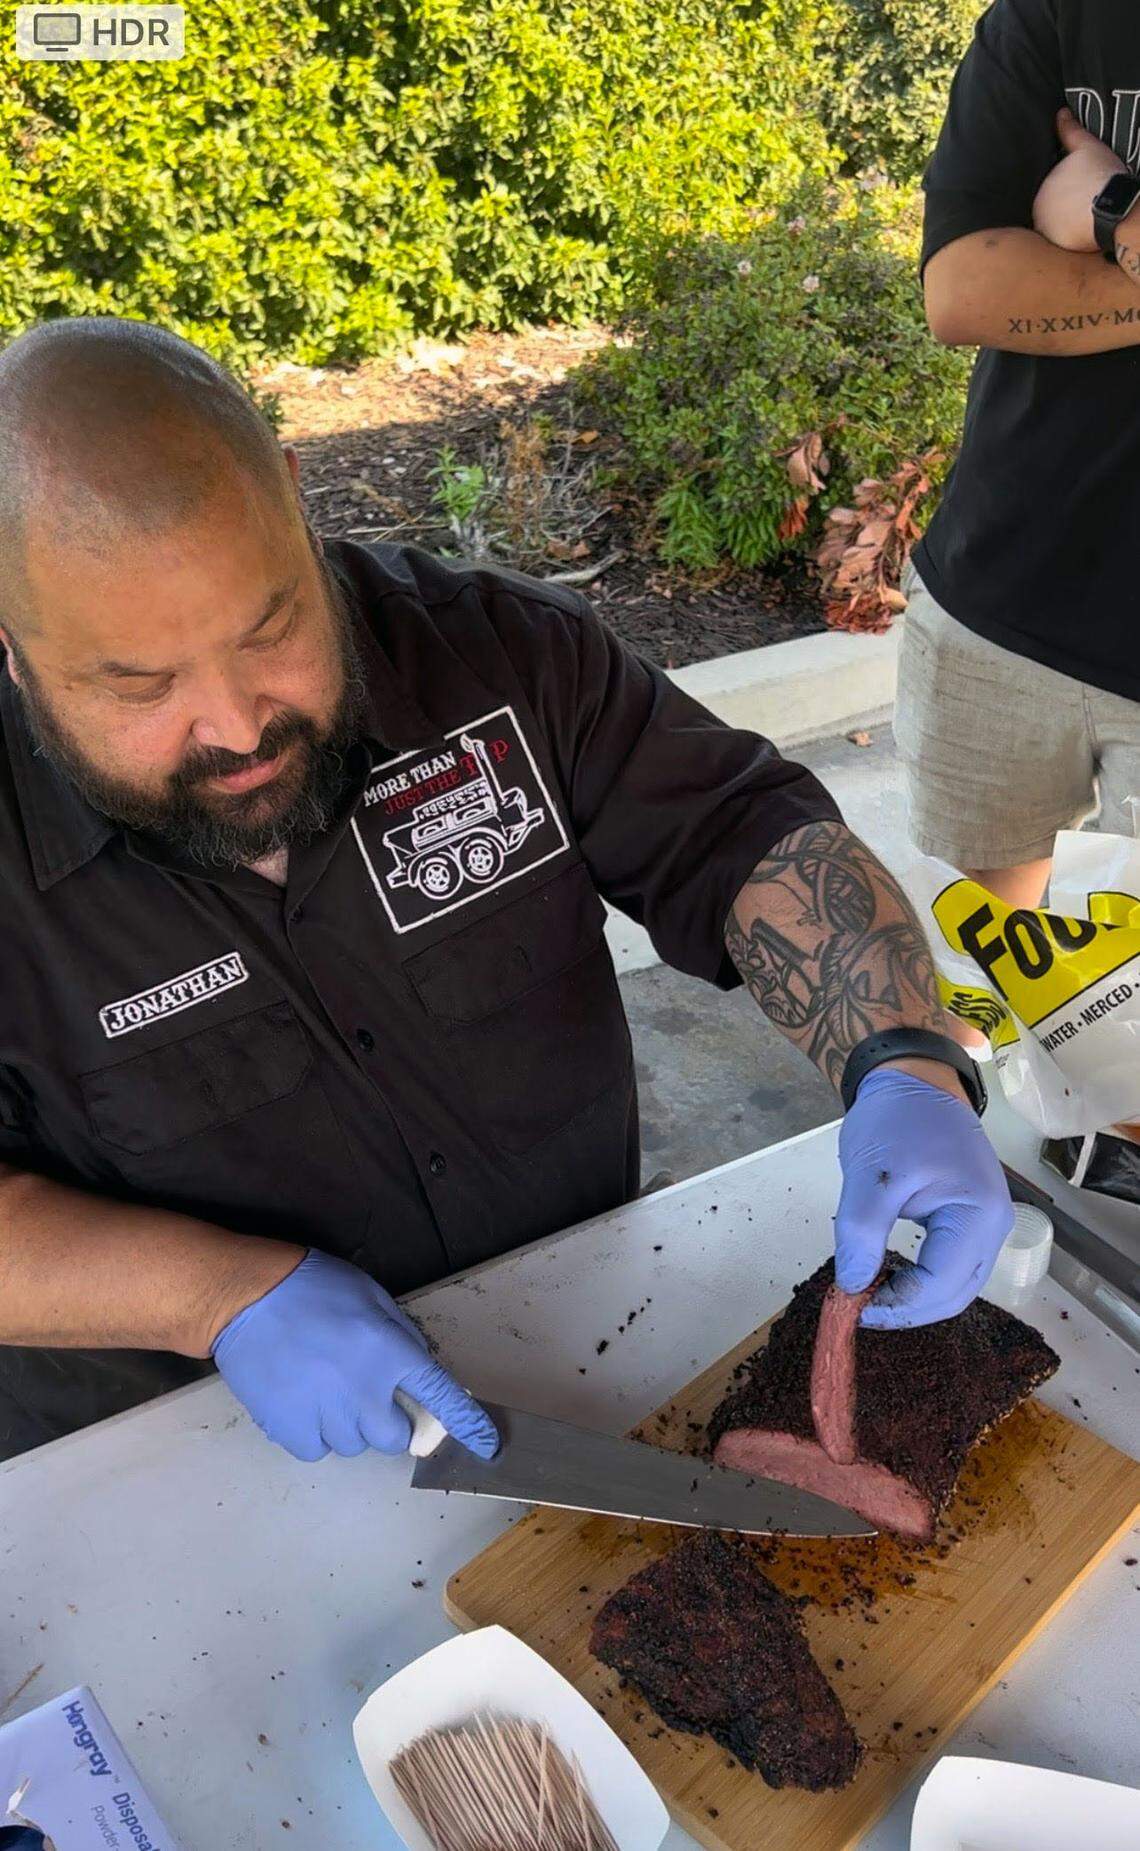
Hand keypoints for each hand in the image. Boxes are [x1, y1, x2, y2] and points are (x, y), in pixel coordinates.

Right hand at [211, 1249, 499, 1462]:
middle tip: (364, 1393)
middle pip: (394, 1437)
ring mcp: (325, 1413)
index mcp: (389, 1351)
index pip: (440, 1395)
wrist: (244, 1297)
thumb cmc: (311, 1287)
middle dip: (388, 1422)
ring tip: (322, 1387)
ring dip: (347, 1425)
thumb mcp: (370, 1295)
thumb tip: (418, 1367)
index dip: (467, 1424)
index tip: (487, 1445)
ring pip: (354, 1444)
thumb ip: (400, 1334)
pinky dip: (314, 1433)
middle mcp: (363, 1389)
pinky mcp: (289, 1428)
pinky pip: (317, 1450)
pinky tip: (301, 1402)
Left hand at [834, 1068, 1012, 1329]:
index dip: (897, 1305)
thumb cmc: (896, 1119)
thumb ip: (861, 1233)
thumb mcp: (869, 1175)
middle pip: (954, 1293)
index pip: (940, 1285)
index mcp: (978, 1214)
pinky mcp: (972, 1218)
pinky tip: (889, 1274)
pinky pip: (952, 1264)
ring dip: (914, 1297)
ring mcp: (988, 1223)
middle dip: (906, 1308)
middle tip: (856, 1306)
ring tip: (869, 1291)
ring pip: (955, 1284)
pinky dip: (921, 1278)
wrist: (914, 1078)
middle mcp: (995, 1226)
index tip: (852, 1306)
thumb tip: (853, 1286)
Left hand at [1033, 107, 1123, 251]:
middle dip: (1062, 208)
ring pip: (1055, 228)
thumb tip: (1060, 113)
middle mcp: (1037, 213)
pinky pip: (1063, 244)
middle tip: (1082, 203)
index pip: (1046, 193)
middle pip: (1049, 211)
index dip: (1062, 191)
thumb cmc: (1100, 176)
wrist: (1113, 209)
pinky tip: (1083, 231)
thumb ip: (1070, 132)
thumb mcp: (1086, 147)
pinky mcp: (1059, 249)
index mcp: (1039, 189)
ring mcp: (1047, 233)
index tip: (1077, 190)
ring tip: (1084, 217)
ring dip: (1065, 225)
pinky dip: (1070, 239)